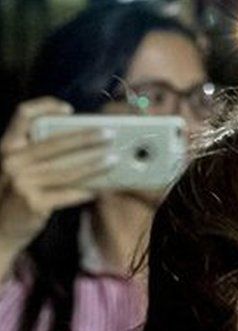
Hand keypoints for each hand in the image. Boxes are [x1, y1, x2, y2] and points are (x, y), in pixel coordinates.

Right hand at [0, 97, 113, 248]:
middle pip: (56, 141)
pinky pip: (69, 192)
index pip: (23, 115)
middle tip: (109, 135)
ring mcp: (22, 182)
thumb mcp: (14, 170)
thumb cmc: (10, 198)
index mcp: (6, 148)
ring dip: (94, 163)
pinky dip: (86, 190)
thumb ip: (34, 156)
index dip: (46, 106)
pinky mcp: (34, 203)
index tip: (69, 109)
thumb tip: (78, 145)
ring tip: (113, 159)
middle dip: (87, 137)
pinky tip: (100, 188)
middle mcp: (11, 161)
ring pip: (68, 168)